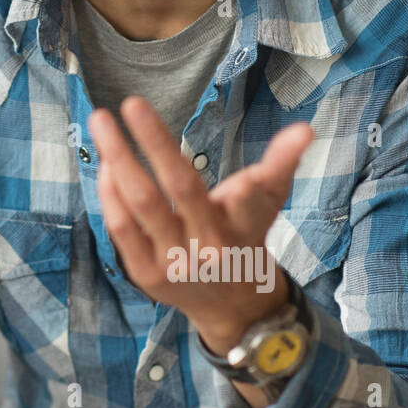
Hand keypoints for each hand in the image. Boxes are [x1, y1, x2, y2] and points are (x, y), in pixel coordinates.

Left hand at [88, 96, 312, 351]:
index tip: (240, 168)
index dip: (248, 187)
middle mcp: (209, 246)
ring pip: (142, 205)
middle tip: (131, 102)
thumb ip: (282, 164)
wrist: (229, 305)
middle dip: (155, 143)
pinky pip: (121, 228)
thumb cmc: (244, 237)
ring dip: (119, 160)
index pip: (248, 202)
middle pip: (180, 189)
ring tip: (102, 123)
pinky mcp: (144, 272)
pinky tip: (105, 163)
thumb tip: (305, 129)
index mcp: (244, 227)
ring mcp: (173, 262)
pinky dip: (110, 194)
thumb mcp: (268, 203)